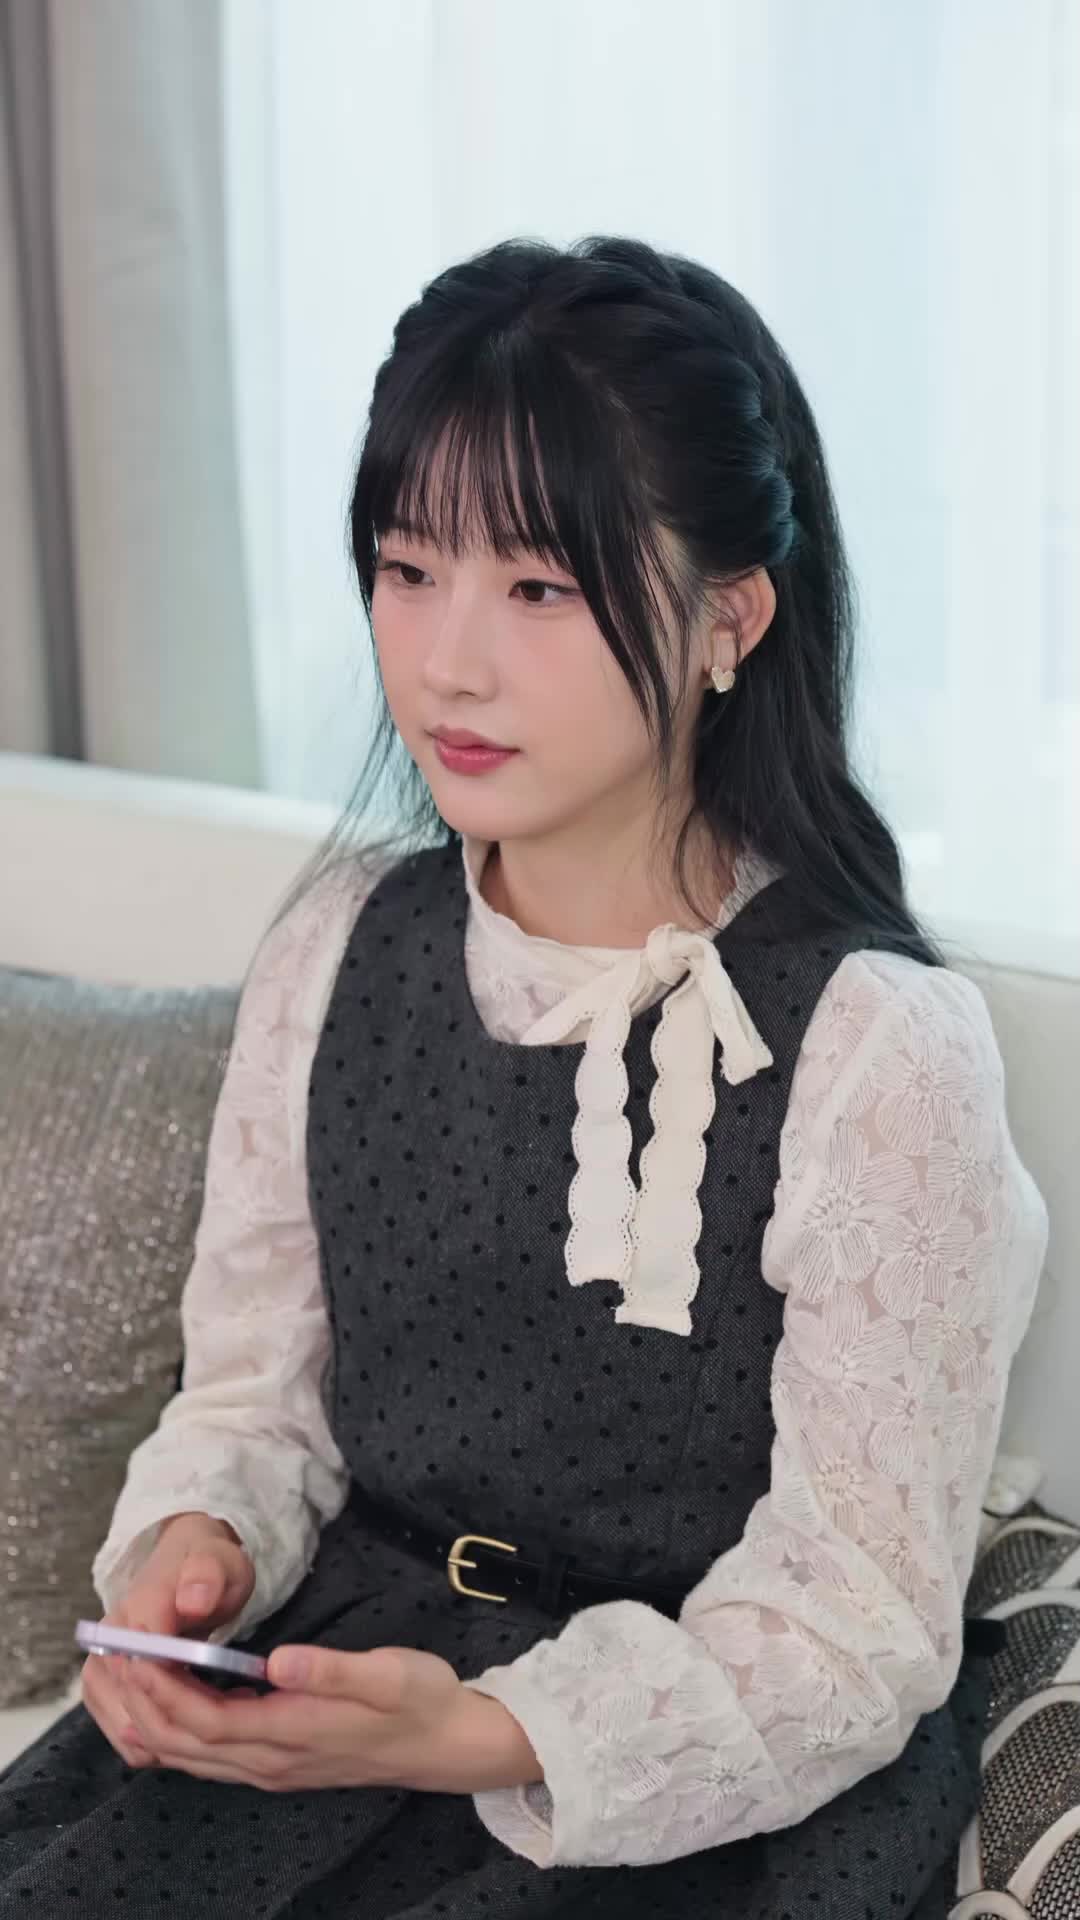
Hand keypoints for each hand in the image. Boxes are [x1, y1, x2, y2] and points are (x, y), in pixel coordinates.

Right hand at [81, 1510, 254, 1769]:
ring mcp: (99, 1669)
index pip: (146, 1667)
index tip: (230, 1697)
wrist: (185, 1567)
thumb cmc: (208, 1568)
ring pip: (129, 1732)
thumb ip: (209, 1575)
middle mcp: (108, 1641)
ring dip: (176, 1737)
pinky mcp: (102, 1692)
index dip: (184, 1692)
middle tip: (237, 1709)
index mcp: (138, 1607)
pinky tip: (198, 1724)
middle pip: (135, 1707)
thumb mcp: (221, 1561)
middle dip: (186, 1720)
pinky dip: (164, 1744)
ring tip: (224, 1714)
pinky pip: (128, 1739)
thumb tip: (193, 1600)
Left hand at [116, 1641, 542, 1792]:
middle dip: (138, 1702)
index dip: (163, 1690)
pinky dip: (173, 1728)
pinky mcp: (277, 1761)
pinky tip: (165, 1698)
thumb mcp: (388, 1674)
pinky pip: (207, 1754)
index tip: (135, 1651)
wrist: (448, 1744)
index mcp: (292, 1734)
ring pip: (190, 1754)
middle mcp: (271, 1761)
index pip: (204, 1720)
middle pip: (183, 1744)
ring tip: (119, 1675)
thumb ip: (331, 1669)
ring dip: (147, 1717)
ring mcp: (272, 1767)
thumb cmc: (420, 1699)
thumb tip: (277, 1661)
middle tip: (108, 1657)